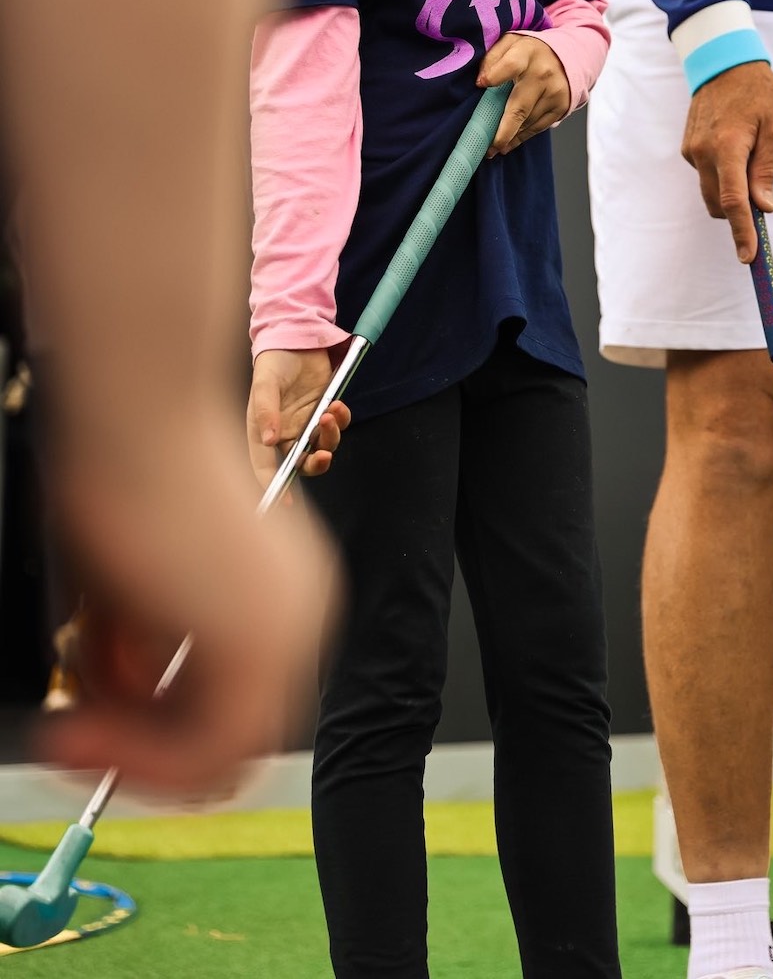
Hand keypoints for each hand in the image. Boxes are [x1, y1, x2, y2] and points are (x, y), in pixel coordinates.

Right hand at [39, 414, 340, 796]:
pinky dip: (138, 755)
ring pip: (216, 756)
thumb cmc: (122, 477)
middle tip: (66, 741)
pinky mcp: (260, 648)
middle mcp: (304, 613)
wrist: (134, 418)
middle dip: (139, 752)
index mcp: (283, 593)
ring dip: (130, 750)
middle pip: (230, 739)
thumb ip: (139, 657)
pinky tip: (85, 721)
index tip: (83, 725)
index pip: (233, 706)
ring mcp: (291, 634)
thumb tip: (105, 722)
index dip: (153, 736)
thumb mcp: (131, 588)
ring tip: (76, 701)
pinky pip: (206, 754)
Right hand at [247, 347, 351, 492]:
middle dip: (314, 464)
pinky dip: (340, 419)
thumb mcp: (266, 384)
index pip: (265, 465)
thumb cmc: (273, 361)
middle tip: (323, 457)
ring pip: (323, 445)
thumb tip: (268, 440)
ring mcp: (307, 422)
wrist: (295, 336)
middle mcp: (285, 431)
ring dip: (330, 437)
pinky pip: (337, 424)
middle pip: (301, 462)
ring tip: (330, 413)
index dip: (274, 485)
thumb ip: (265, 411)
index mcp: (262, 430)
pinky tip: (337, 404)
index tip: (285, 501)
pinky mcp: (325, 408)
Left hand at [477, 32, 570, 154]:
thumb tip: (480, 81)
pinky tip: (508, 144)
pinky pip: (538, 127)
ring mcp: (554, 92)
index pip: (509, 66)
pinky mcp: (561, 106)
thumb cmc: (529, 52)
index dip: (494, 76)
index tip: (480, 84)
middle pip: (519, 107)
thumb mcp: (510, 43)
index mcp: (526, 54)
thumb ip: (492, 57)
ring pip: (527, 122)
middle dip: (502, 131)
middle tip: (487, 148)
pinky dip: (522, 137)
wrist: (567, 55)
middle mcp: (542, 74)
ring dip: (509, 138)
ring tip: (492, 148)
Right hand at [681, 60, 772, 262]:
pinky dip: (721, 176)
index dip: (742, 232)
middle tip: (763, 205)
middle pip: (718, 205)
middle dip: (738, 214)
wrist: (722, 62)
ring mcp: (691, 151)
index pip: (733, 201)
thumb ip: (765, 170)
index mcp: (728, 147)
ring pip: (710, 192)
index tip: (748, 256)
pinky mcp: (687, 148)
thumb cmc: (757, 92)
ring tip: (751, 160)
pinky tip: (735, 149)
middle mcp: (703, 153)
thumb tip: (763, 207)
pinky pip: (706, 175)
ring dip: (730, 193)